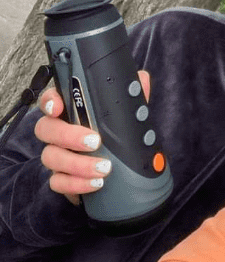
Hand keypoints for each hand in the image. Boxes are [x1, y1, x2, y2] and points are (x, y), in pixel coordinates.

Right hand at [34, 71, 150, 204]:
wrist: (121, 172)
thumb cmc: (117, 137)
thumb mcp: (127, 115)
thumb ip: (133, 96)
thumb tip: (142, 78)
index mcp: (72, 112)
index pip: (51, 100)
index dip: (50, 101)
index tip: (58, 107)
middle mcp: (59, 133)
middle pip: (46, 129)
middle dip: (68, 135)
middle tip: (95, 141)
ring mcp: (58, 156)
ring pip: (50, 157)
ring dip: (78, 164)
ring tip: (105, 168)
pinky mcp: (62, 179)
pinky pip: (57, 182)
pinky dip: (76, 184)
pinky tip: (96, 183)